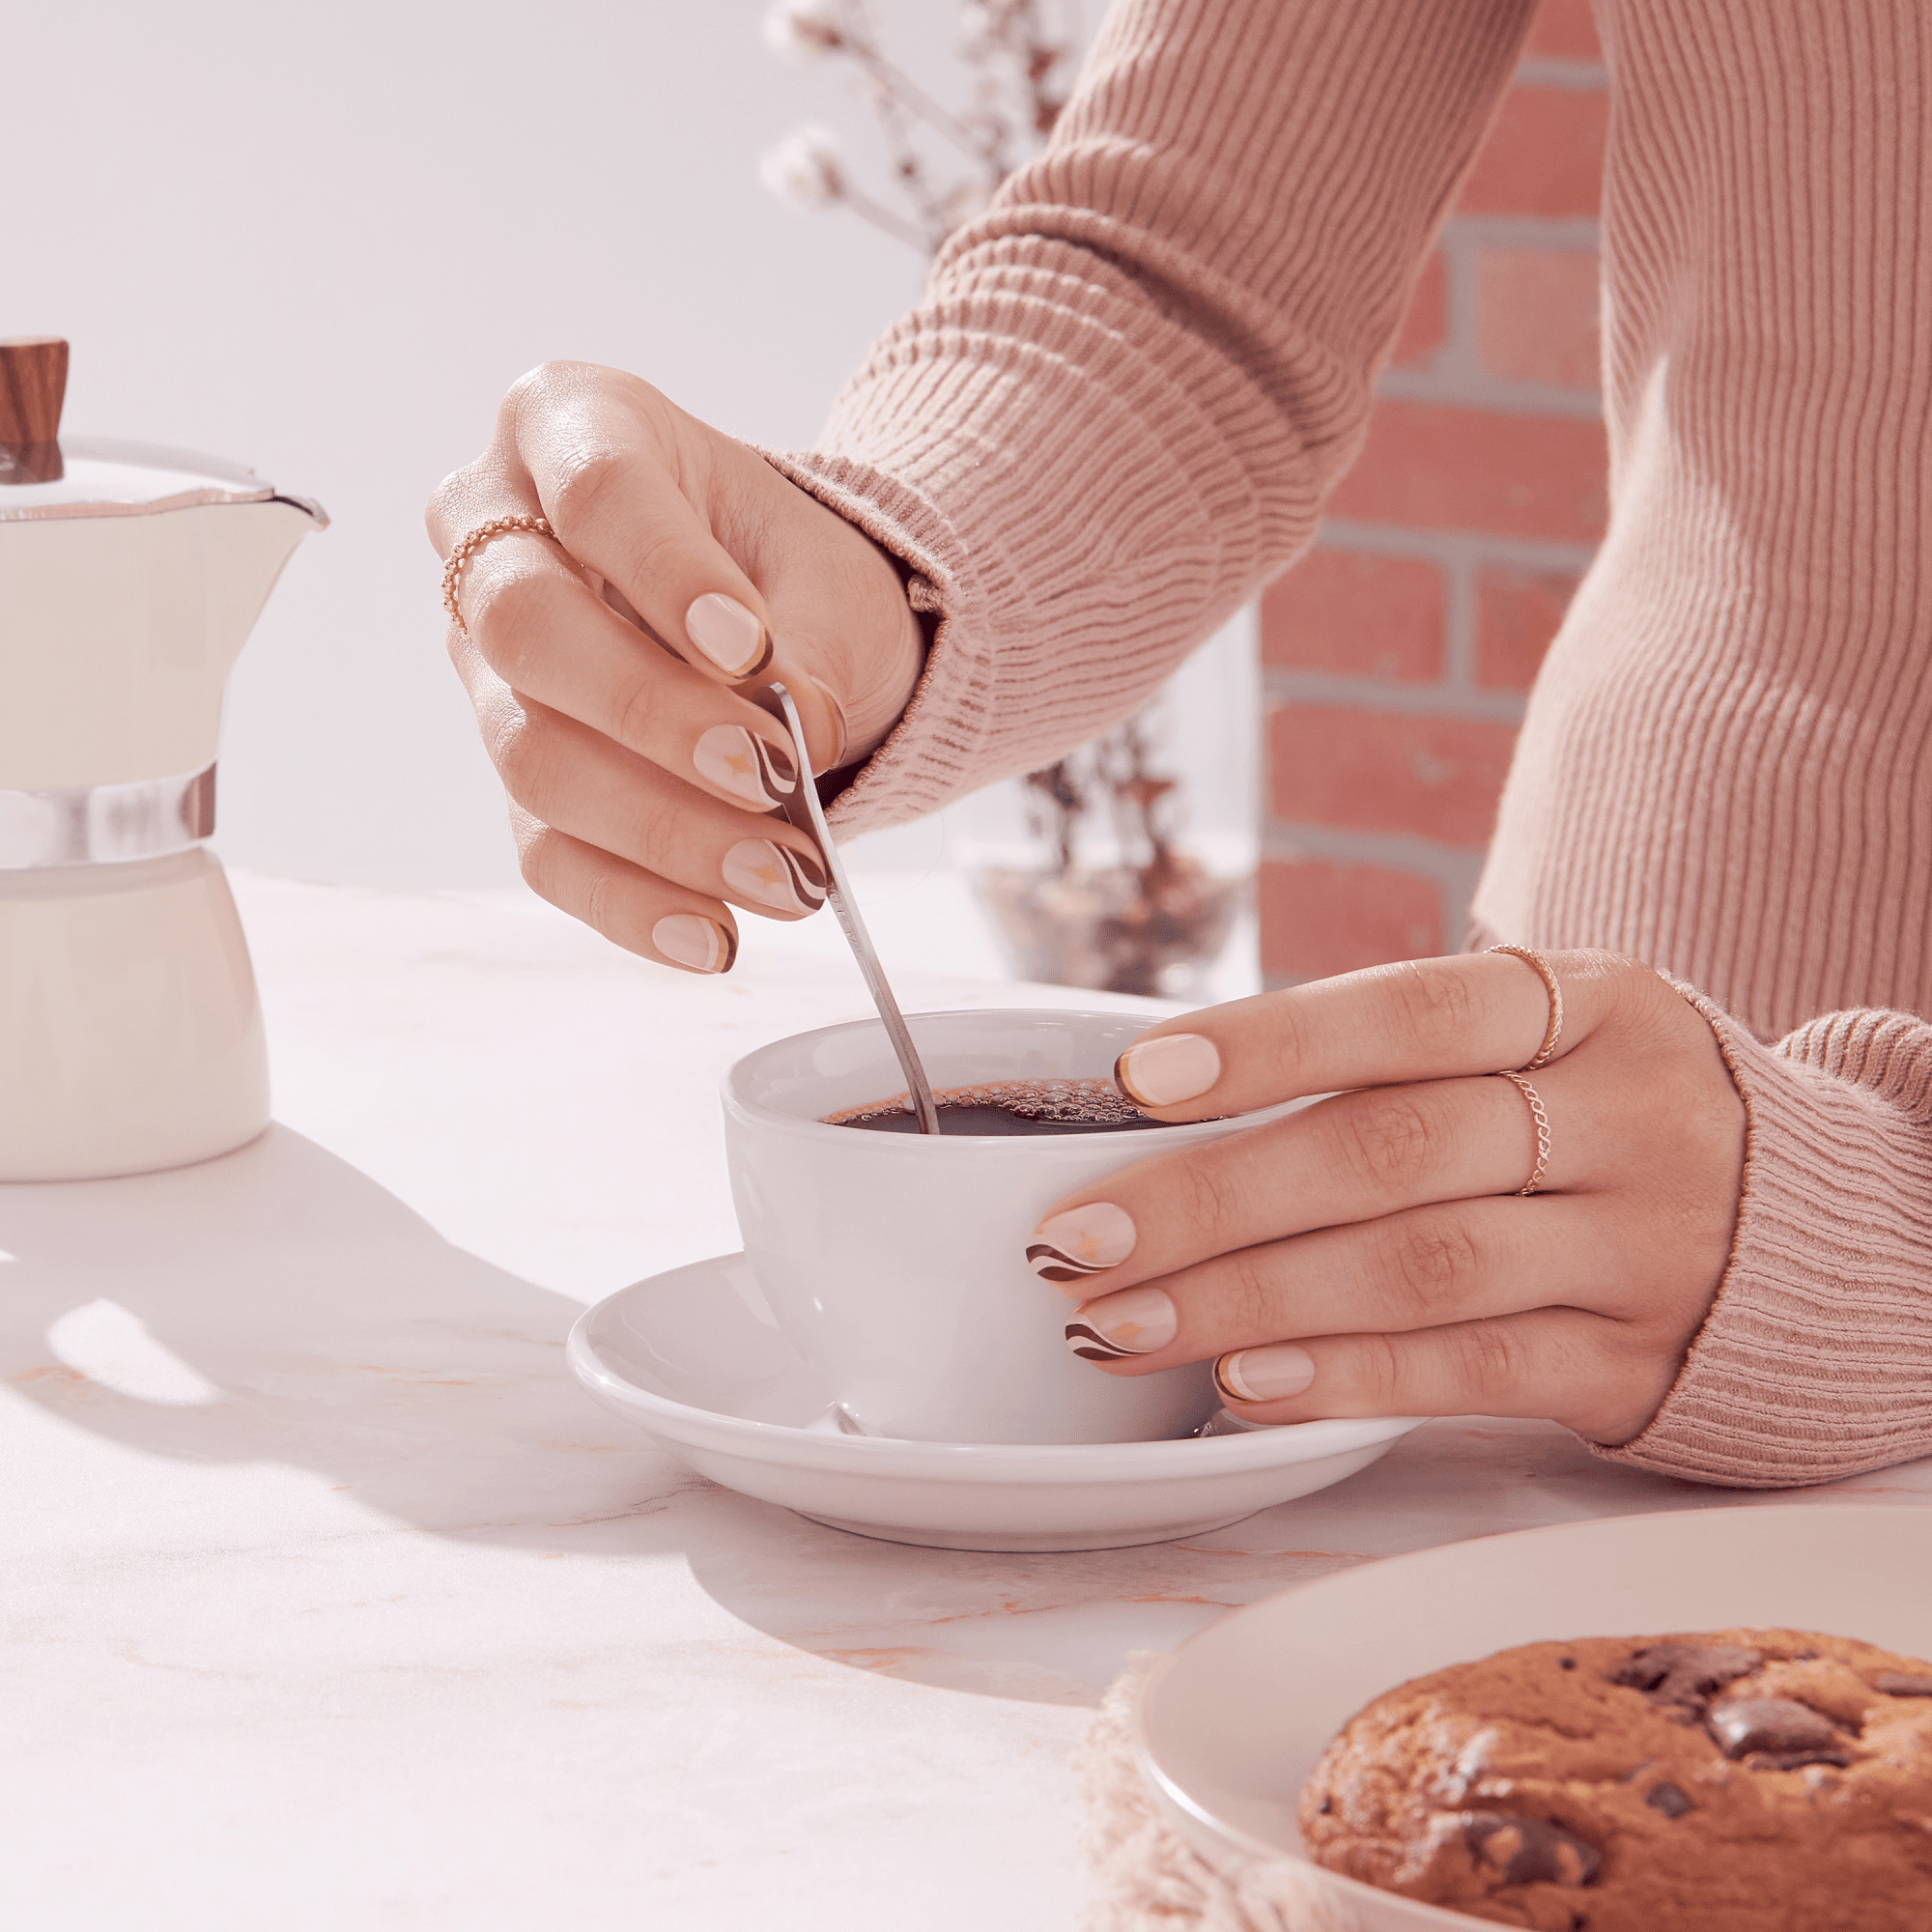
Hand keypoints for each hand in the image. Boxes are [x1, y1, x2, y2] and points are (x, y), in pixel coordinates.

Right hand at [426, 362, 923, 971]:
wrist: (781, 632)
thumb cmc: (785, 570)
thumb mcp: (825, 571)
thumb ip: (810, 638)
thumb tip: (795, 733)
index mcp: (569, 425)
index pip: (594, 489)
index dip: (666, 573)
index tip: (754, 650)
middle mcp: (495, 535)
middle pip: (526, 626)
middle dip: (653, 712)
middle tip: (771, 772)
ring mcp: (487, 665)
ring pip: (533, 753)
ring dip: (665, 830)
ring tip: (787, 876)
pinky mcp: (514, 773)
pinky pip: (547, 851)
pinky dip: (634, 903)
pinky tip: (713, 935)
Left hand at [1028, 950, 1746, 1444]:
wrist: (1822, 1231)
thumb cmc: (1610, 1115)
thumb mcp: (1548, 1042)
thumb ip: (1403, 1062)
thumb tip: (1170, 1103)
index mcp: (1590, 1004)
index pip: (1413, 1010)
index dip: (1269, 1044)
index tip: (1135, 1080)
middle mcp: (1626, 1115)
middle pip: (1393, 1151)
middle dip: (1213, 1198)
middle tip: (1077, 1238)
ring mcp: (1642, 1246)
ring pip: (1422, 1268)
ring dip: (1249, 1298)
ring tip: (1123, 1320)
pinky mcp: (1636, 1363)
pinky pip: (1476, 1376)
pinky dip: (1349, 1377)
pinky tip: (1243, 1382)